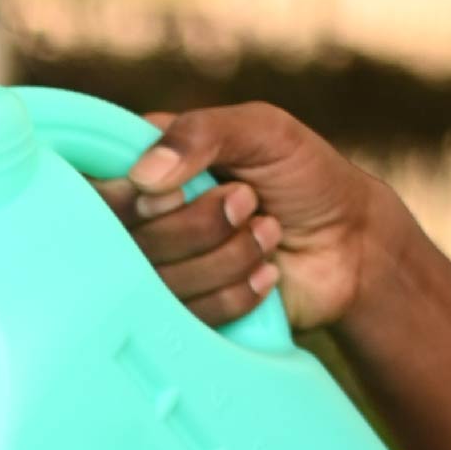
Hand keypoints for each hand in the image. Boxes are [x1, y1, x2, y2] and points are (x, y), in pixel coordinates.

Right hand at [93, 101, 395, 333]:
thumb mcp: (263, 131)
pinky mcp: (186, 318)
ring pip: (163, 284)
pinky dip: (238, 291)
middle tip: (249, 201)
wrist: (351, 243)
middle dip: (202, 224)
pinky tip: (265, 272)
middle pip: (132, 243)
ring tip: (268, 233)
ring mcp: (163, 275)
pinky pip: (191, 317)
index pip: (99, 192)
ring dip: (231, 256)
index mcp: (149, 171)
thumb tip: (144, 176)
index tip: (176, 191)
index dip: (135, 198)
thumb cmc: (306, 176)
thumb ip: (203, 132)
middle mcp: (145, 226)